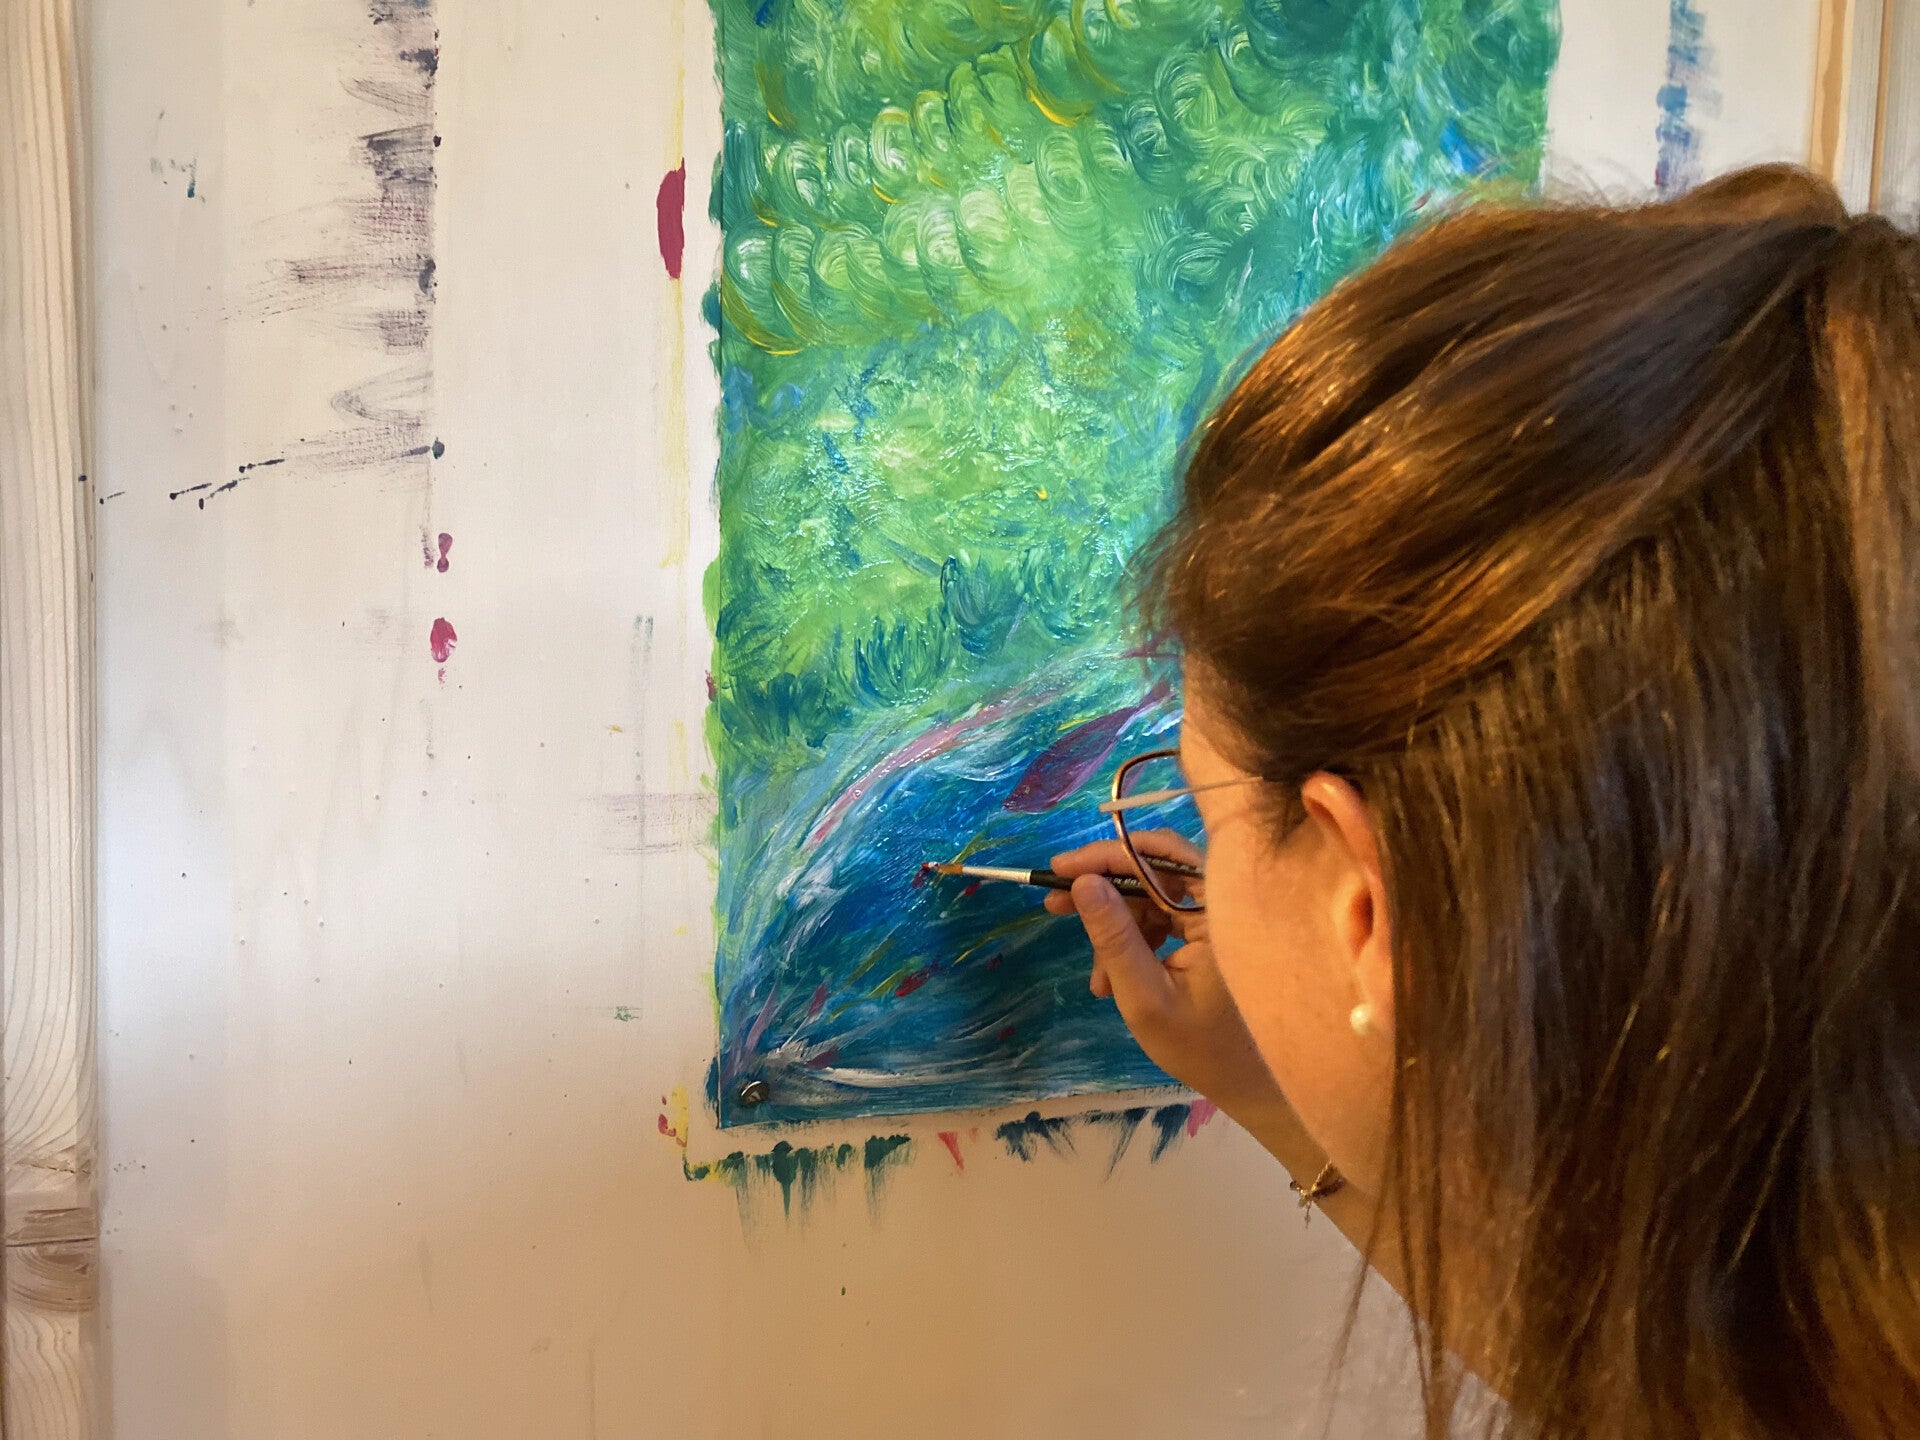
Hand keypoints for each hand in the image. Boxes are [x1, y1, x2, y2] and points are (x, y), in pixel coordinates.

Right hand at [1044, 831, 1282, 1113]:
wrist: (1243, 1081)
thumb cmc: (1199, 1047)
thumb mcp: (1144, 996)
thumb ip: (1114, 938)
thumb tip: (1083, 882)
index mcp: (1218, 911)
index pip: (1160, 858)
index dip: (1106, 856)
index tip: (1060, 867)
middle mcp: (1220, 903)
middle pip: (1153, 870)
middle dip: (1102, 887)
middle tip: (1055, 902)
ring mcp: (1213, 917)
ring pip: (1150, 896)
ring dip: (1114, 927)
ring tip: (1097, 977)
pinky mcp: (1204, 932)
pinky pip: (1158, 918)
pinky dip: (1131, 941)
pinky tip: (1112, 979)